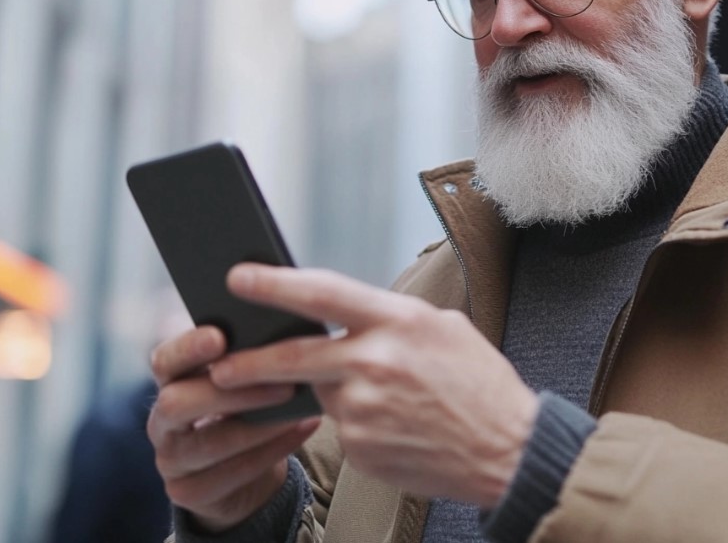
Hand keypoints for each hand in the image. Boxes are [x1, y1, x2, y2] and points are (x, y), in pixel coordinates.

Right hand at [147, 325, 320, 531]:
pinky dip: (273, 450)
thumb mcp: (243, 381)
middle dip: (230, 393)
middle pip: (177, 403)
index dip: (187, 348)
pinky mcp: (187, 492)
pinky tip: (303, 428)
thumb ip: (248, 359)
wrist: (248, 469)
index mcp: (170, 382)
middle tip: (283, 385)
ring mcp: (170, 460)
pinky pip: (230, 474)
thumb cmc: (248, 409)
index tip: (220, 336)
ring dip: (259, 427)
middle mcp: (162, 420)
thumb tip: (286, 333)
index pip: (164, 361)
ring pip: (208, 443)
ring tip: (298, 410)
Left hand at [212, 264, 540, 507]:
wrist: (508, 448)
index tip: (238, 277)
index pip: (322, 293)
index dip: (274, 284)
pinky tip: (397, 426)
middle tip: (220, 365)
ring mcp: (364, 408)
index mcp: (398, 321)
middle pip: (295, 355)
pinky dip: (358, 424)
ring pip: (324, 393)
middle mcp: (375, 361)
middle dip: (250, 361)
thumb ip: (389, 320)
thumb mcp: (444, 329)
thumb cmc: (480, 384)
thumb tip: (346, 317)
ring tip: (389, 399)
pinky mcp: (361, 447)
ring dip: (336, 393)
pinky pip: (343, 428)